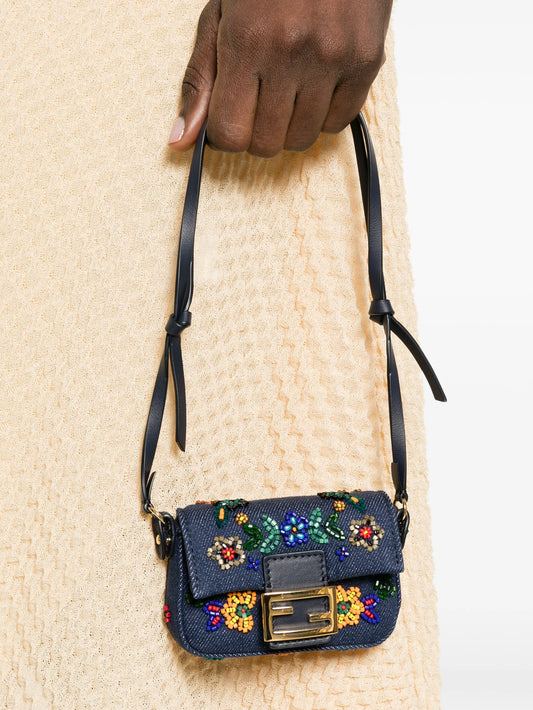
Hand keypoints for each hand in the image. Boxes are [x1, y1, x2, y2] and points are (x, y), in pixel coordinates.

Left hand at [168, 0, 391, 157]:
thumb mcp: (221, 17)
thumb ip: (200, 81)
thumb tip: (180, 142)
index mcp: (248, 40)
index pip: (229, 133)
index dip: (224, 132)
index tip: (229, 114)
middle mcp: (292, 52)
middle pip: (266, 144)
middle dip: (256, 131)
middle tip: (259, 99)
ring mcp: (334, 58)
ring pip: (302, 139)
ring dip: (290, 125)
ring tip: (289, 87)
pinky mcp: (366, 60)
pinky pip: (339, 123)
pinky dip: (324, 115)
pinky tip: (317, 85)